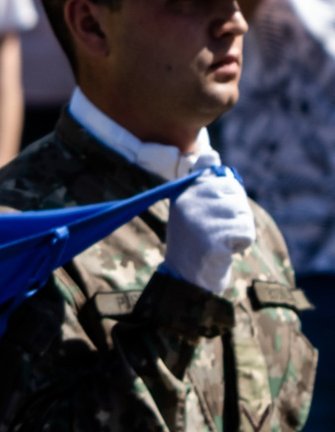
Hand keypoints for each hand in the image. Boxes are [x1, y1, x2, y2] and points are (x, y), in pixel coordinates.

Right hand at [163, 152, 255, 295]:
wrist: (186, 278)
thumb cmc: (195, 240)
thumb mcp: (193, 206)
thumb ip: (204, 181)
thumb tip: (211, 153)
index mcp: (183, 192)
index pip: (220, 177)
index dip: (223, 196)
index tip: (207, 213)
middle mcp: (189, 202)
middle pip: (235, 193)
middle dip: (234, 213)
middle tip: (214, 230)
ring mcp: (200, 219)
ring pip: (243, 213)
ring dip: (238, 230)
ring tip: (217, 241)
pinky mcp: (215, 237)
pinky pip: (247, 231)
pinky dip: (241, 244)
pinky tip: (222, 251)